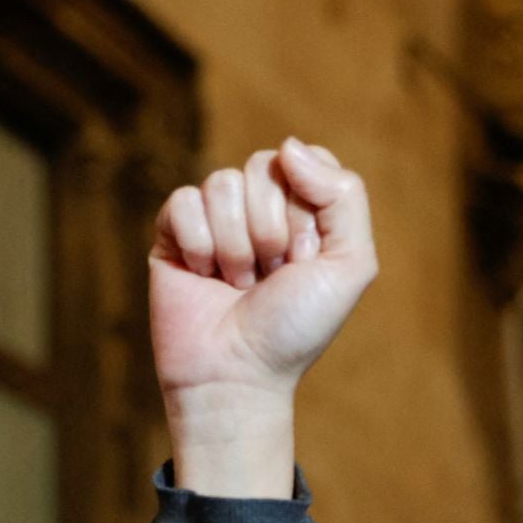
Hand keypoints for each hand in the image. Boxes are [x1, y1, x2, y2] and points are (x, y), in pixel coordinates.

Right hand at [149, 138, 376, 496]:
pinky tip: (204, 276)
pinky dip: (199, 243)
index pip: (302, 160)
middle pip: (261, 165)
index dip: (304, 209)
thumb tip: (289, 146)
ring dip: (236, 244)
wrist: (238, 376)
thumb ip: (344, 196)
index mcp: (302, 210)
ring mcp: (214, 219)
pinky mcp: (172, 234)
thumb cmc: (295, 329)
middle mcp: (258, 208)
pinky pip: (182, 201)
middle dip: (270, 228)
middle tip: (270, 276)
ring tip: (238, 284)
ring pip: (221, 182)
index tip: (305, 257)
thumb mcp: (350, 265)